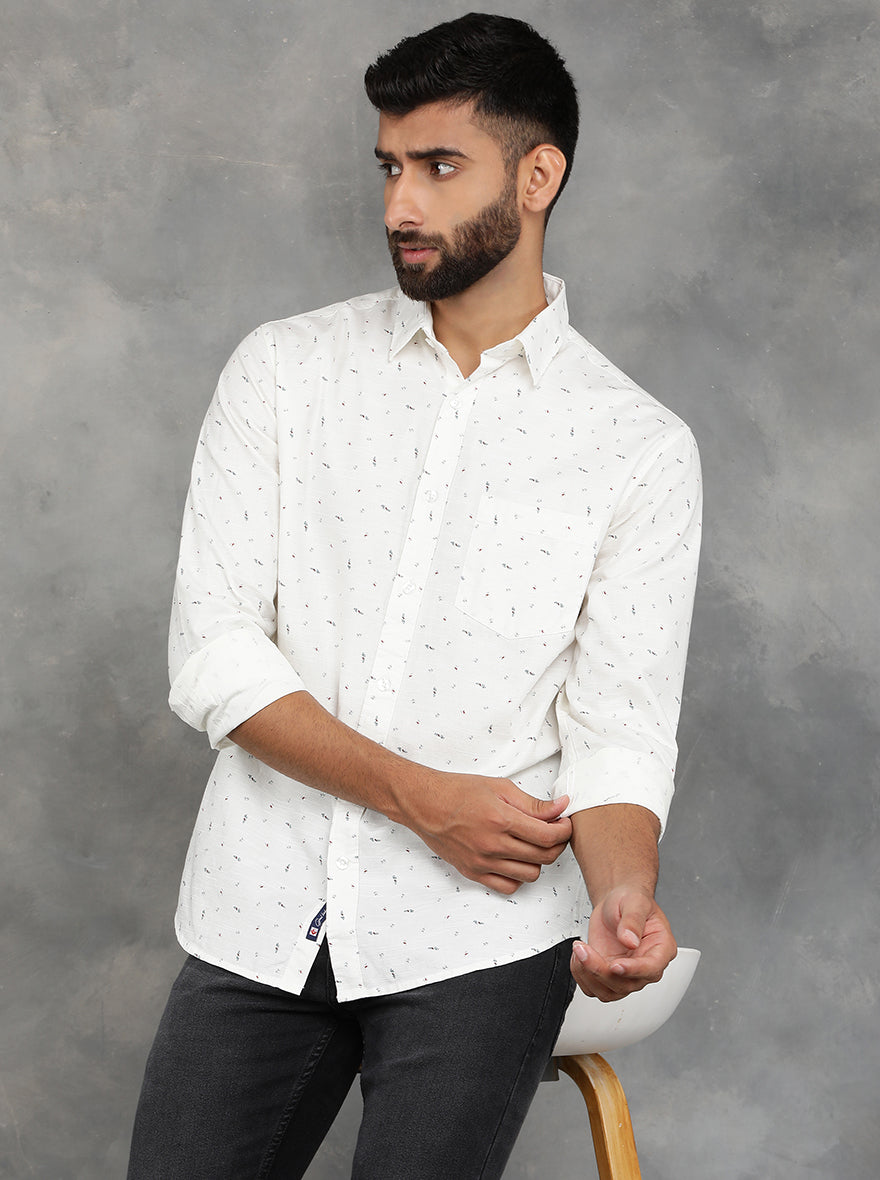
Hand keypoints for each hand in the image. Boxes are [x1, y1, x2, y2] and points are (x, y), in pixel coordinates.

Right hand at [406, 773, 571, 895]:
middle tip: (554, 831)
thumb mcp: (499, 787)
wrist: (425, 805)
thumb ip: (532, 803)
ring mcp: (482, 862)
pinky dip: (518, 876)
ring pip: (530, 874)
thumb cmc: (458, 791)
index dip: (564, 830)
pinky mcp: (473, 873)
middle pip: (543, 856)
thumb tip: (560, 807)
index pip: (547, 836)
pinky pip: (508, 887)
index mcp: (501, 819)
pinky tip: (515, 860)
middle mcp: (492, 844)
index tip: (564, 823)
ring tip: (532, 844)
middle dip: (556, 844)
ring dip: (538, 860)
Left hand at [570, 886, 676, 1001]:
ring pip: (608, 992)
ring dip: (588, 974)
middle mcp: (645, 966)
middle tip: (583, 948)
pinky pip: (593, 989)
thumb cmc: (631, 900)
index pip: (651, 968)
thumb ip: (633, 920)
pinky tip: (579, 956)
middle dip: (600, 969)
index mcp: (661, 948)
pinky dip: (581, 975)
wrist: (616, 903)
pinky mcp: (609, 976)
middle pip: (626, 984)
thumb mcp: (634, 902)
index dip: (634, 970)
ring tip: (580, 949)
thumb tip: (630, 941)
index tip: (616, 965)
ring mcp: (627, 974)